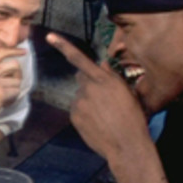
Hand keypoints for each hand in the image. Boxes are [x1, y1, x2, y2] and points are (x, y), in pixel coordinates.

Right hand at [0, 47, 26, 119]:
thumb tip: (10, 69)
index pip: (1, 52)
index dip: (14, 51)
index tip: (23, 51)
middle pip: (15, 65)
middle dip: (18, 74)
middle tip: (14, 84)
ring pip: (17, 81)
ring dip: (14, 90)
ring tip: (5, 97)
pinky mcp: (1, 92)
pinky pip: (16, 92)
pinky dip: (13, 99)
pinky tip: (4, 103)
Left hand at [45, 33, 149, 164]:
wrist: (126, 145)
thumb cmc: (133, 118)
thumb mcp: (128, 93)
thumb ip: (112, 77)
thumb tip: (102, 65)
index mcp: (104, 79)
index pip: (80, 59)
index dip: (63, 46)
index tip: (50, 36)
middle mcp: (88, 88)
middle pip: (81, 78)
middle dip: (89, 82)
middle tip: (103, 98)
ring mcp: (79, 102)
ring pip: (80, 95)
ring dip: (88, 100)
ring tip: (104, 115)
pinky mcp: (74, 116)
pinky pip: (77, 109)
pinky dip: (84, 113)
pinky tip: (97, 122)